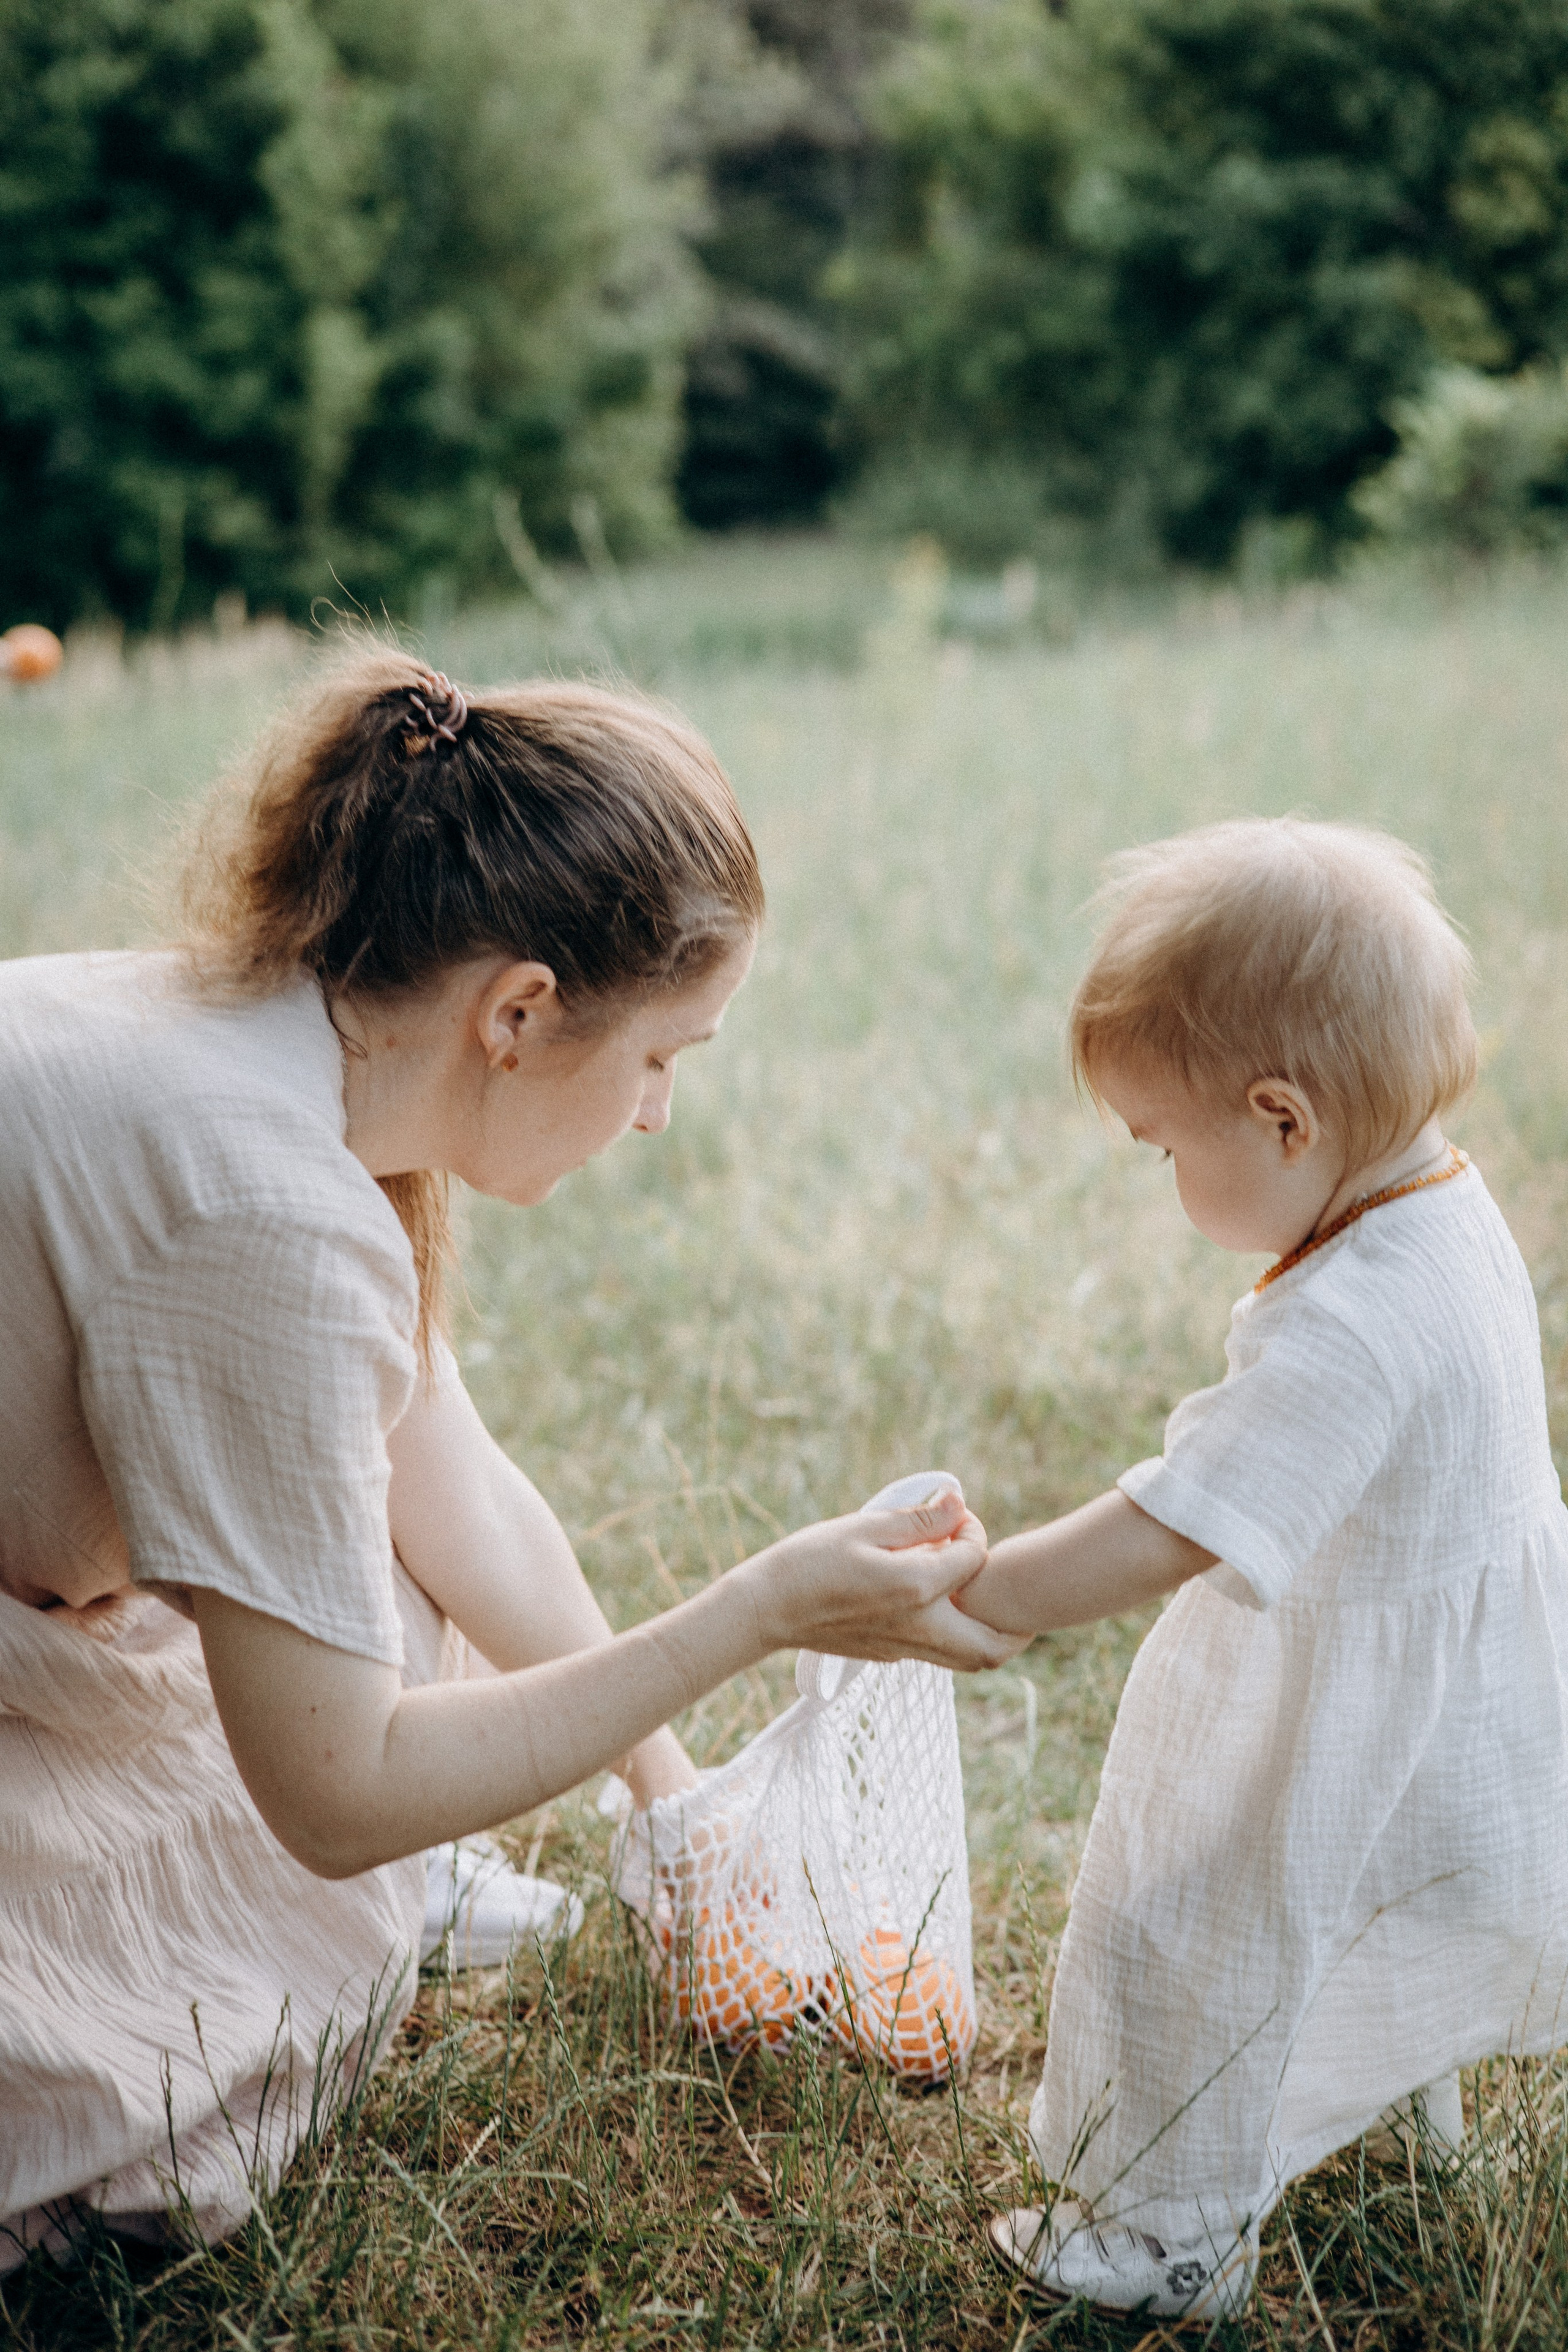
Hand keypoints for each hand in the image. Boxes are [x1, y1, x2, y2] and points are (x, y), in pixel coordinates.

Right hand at [738, 1489, 1019, 1671]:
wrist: (767, 1608)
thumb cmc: (810, 1560)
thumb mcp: (864, 1526)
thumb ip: (919, 1520)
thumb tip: (959, 1504)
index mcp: (917, 1589)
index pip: (975, 1560)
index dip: (972, 1532)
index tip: (952, 1517)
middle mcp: (920, 1628)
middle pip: (994, 1646)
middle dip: (1014, 1621)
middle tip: (1006, 1585)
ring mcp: (905, 1650)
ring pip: (970, 1659)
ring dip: (987, 1631)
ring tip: (977, 1594)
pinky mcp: (888, 1657)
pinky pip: (940, 1655)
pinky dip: (955, 1634)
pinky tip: (935, 1600)